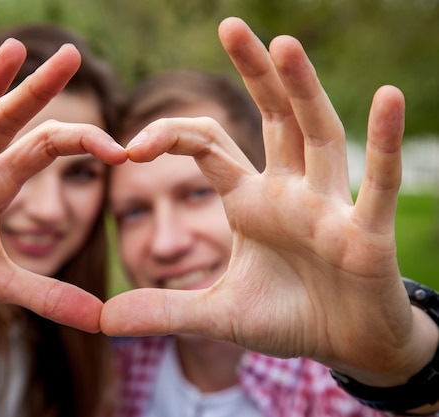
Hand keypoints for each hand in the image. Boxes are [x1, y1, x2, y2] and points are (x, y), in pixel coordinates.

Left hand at [101, 17, 437, 385]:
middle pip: (271, 119)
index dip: (171, 136)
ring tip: (284, 44)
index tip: (131, 147)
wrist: (346, 346)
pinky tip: (387, 99)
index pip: (208, 148)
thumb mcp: (217, 314)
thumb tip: (103, 320)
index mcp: (251, 202)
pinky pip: (374, 183)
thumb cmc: (288, 318)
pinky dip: (383, 144)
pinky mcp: (365, 233)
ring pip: (317, 135)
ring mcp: (327, 206)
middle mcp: (289, 192)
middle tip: (229, 26)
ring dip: (302, 90)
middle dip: (252, 74)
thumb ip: (164, 311)